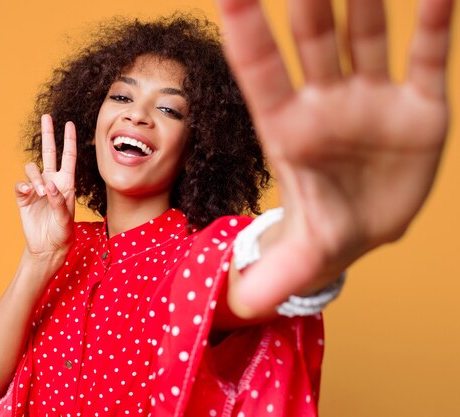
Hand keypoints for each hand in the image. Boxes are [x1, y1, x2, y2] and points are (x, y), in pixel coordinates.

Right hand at [15, 114, 76, 257]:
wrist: (48, 247)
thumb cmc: (63, 233)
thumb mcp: (66, 218)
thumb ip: (58, 201)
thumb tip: (48, 186)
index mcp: (66, 183)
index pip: (68, 157)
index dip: (70, 140)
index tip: (70, 124)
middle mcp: (52, 181)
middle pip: (49, 152)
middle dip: (48, 134)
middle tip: (47, 117)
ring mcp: (37, 188)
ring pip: (32, 169)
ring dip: (35, 177)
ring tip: (40, 193)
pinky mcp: (24, 197)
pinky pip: (20, 184)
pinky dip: (24, 186)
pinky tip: (29, 193)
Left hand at [216, 0, 454, 315]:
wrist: (367, 226)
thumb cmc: (324, 226)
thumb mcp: (303, 253)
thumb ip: (277, 272)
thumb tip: (242, 305)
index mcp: (288, 130)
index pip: (259, 72)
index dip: (246, 30)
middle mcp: (326, 103)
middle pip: (313, 38)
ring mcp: (371, 98)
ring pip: (366, 32)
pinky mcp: (417, 106)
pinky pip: (427, 55)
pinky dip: (436, 20)